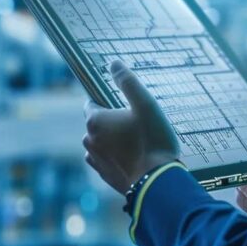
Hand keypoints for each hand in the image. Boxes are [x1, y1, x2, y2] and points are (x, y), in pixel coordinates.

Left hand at [83, 60, 180, 193]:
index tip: (124, 104)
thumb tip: (113, 63)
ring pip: (102, 142)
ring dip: (115, 139)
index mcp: (95, 121)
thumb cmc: (152, 140)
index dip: (107, 100)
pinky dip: (117, 156)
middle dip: (113, 120)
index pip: (92, 103)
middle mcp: (89, 141)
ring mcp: (96, 161)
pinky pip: (108, 159)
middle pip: (98, 123)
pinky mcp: (105, 176)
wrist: (157, 182)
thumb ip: (128, 82)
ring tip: (139, 141)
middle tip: (138, 122)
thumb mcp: (145, 104)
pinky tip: (137, 157)